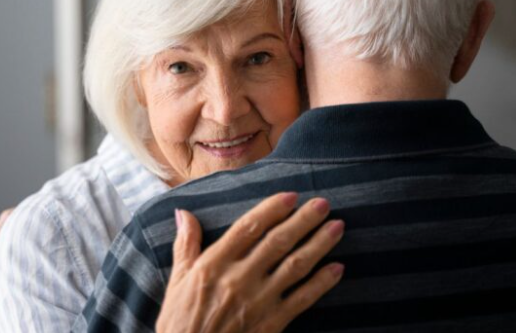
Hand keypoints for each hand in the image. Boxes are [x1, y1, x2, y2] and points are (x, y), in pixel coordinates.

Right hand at [156, 193, 343, 332]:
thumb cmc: (180, 321)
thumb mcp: (177, 280)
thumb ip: (185, 245)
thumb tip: (183, 212)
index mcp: (213, 264)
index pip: (248, 228)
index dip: (271, 209)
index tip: (291, 196)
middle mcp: (238, 279)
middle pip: (277, 242)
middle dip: (303, 220)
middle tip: (323, 203)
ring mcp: (258, 302)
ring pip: (295, 267)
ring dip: (318, 245)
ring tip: (337, 227)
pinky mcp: (272, 324)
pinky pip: (302, 299)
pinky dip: (321, 283)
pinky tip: (337, 268)